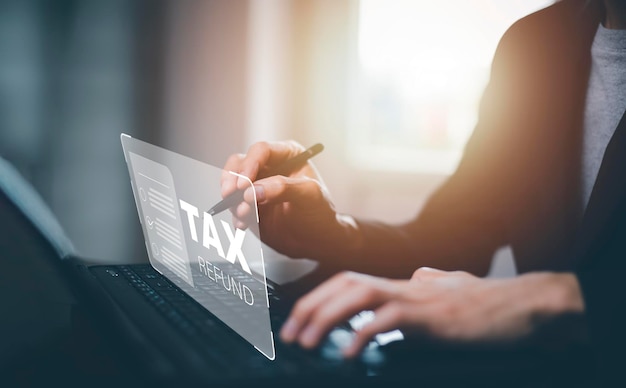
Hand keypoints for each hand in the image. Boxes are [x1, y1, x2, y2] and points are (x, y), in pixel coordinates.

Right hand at [222, 141, 358, 259]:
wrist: (316, 239)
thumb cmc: (320, 212)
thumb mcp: (310, 195)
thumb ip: (283, 188)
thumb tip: (255, 190)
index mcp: (286, 155)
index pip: (261, 151)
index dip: (249, 164)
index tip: (244, 184)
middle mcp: (268, 166)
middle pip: (240, 163)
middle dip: (233, 179)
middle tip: (231, 194)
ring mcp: (256, 185)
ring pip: (232, 183)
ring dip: (233, 199)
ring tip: (244, 214)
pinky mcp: (249, 203)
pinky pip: (233, 204)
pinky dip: (234, 214)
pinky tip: (242, 224)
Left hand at [279, 267, 584, 357]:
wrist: (523, 306)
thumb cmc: (488, 304)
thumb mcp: (450, 290)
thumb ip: (429, 284)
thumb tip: (417, 277)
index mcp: (402, 285)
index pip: (348, 282)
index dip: (318, 297)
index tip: (296, 320)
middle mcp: (404, 285)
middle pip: (344, 284)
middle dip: (310, 307)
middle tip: (288, 334)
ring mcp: (416, 298)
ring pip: (358, 294)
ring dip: (325, 316)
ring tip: (305, 341)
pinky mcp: (431, 317)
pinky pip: (388, 321)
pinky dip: (362, 335)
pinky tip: (347, 354)